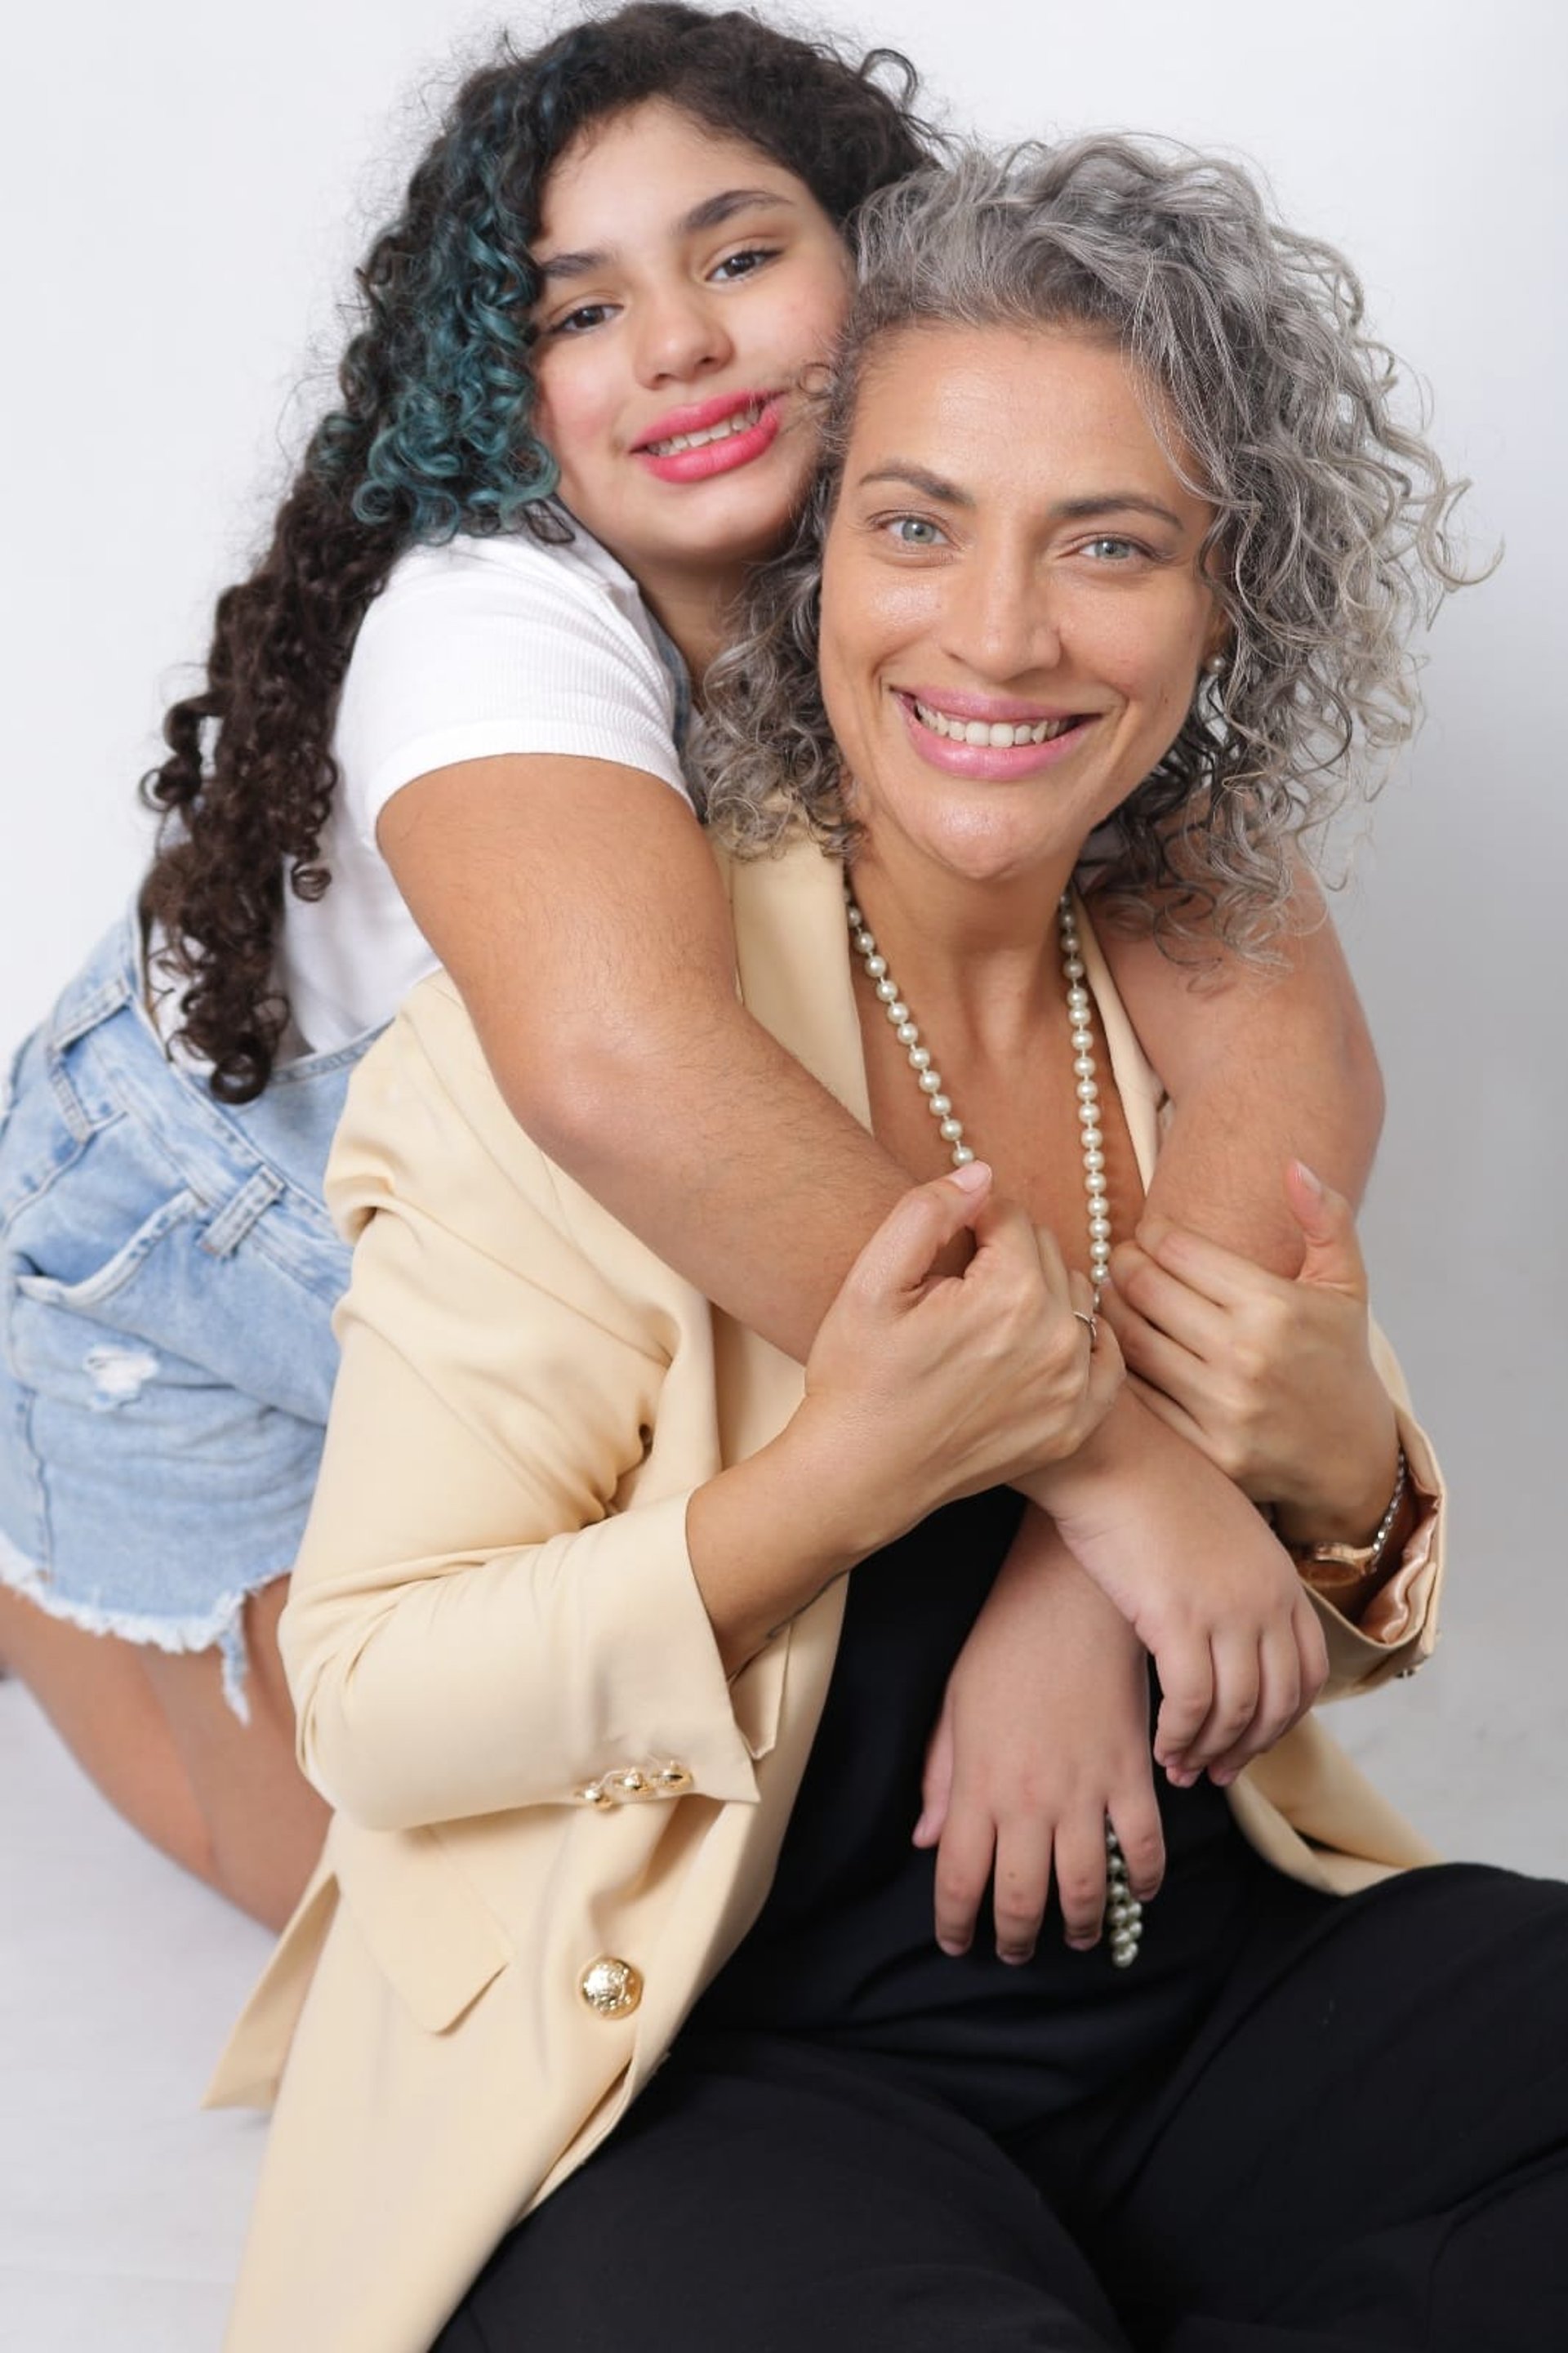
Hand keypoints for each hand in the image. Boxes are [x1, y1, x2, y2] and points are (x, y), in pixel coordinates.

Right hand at [794, 1164, 1123, 1554]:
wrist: (858, 1477)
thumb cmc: (857, 1378)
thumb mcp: (870, 1283)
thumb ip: (926, 1212)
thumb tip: (981, 1173)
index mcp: (1012, 1295)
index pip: (1009, 1213)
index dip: (966, 1220)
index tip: (938, 1250)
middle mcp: (1058, 1339)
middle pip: (1046, 1250)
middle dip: (1003, 1254)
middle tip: (952, 1291)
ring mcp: (1072, 1388)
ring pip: (1076, 1297)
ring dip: (1039, 1293)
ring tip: (984, 1319)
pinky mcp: (1073, 1425)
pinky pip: (1103, 1355)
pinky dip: (1080, 1341)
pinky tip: (1040, 1343)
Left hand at [914, 1510, 1162, 1960]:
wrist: (1069, 1598)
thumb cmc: (1003, 1645)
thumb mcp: (955, 1706)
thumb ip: (940, 1777)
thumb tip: (924, 1839)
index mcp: (977, 1784)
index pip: (959, 1880)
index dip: (956, 1924)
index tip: (957, 1942)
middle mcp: (1028, 1800)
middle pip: (1020, 1900)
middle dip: (1015, 1939)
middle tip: (1014, 1951)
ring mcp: (1084, 1791)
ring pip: (1085, 1889)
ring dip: (1080, 1926)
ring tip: (1075, 1936)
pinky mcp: (1130, 1773)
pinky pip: (1143, 1846)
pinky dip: (1143, 1881)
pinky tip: (1136, 1893)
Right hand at [1024, 1394, 1328, 1785]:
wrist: (1110, 1454)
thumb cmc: (1148, 1488)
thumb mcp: (1219, 1533)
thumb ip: (1238, 1580)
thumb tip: (1230, 1627)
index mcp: (1281, 1578)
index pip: (1307, 1674)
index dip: (1281, 1721)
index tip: (1248, 1742)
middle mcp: (1266, 1598)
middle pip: (1278, 1702)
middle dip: (1247, 1748)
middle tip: (1216, 1773)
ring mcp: (1227, 1609)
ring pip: (1236, 1711)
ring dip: (1210, 1752)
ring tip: (1180, 1769)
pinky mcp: (1179, 1618)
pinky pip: (1191, 1703)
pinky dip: (1180, 1736)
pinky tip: (1160, 1748)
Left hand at [1103, 1160, 1399, 1538]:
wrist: (1349, 1458)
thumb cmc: (1339, 1359)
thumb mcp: (1346, 1285)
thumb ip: (1326, 1219)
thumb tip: (1295, 1165)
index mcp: (1275, 1306)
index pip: (1178, 1250)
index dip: (1151, 1234)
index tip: (1146, 1234)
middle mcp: (1245, 1355)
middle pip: (1145, 1291)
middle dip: (1122, 1265)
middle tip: (1118, 1260)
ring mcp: (1222, 1407)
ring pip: (1132, 1341)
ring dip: (1111, 1311)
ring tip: (1112, 1296)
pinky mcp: (1205, 1448)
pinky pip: (1139, 1395)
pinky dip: (1120, 1365)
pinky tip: (1120, 1347)